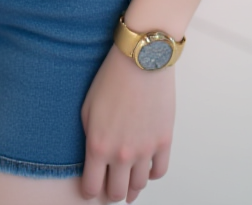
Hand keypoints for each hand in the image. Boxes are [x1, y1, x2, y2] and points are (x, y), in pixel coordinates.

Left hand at [80, 45, 174, 201]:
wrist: (140, 60)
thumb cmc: (111, 77)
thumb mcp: (87, 108)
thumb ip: (89, 137)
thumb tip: (94, 157)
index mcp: (98, 146)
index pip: (92, 187)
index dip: (89, 191)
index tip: (90, 188)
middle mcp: (121, 154)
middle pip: (117, 192)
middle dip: (111, 192)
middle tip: (110, 187)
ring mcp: (145, 150)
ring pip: (139, 186)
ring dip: (132, 186)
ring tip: (128, 181)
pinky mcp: (164, 141)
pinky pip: (159, 171)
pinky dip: (151, 173)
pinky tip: (145, 167)